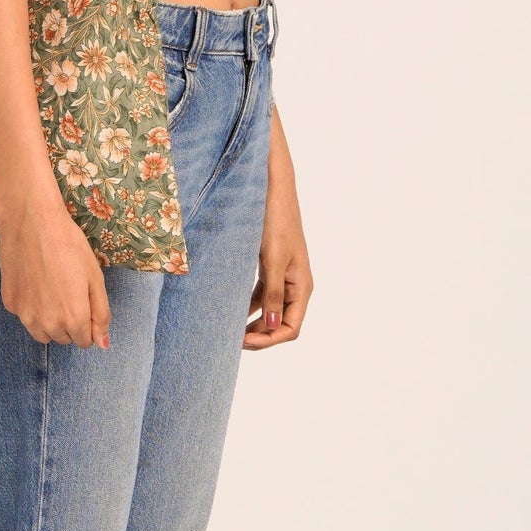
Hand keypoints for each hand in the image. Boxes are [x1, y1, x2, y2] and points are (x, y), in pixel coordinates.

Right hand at [0, 191, 111, 349]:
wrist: (32, 221)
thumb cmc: (69, 245)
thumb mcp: (95, 277)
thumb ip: (100, 314)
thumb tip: (102, 344)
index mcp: (74, 319)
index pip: (85, 341)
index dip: (88, 323)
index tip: (84, 301)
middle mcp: (48, 324)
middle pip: (64, 339)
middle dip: (69, 323)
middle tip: (69, 291)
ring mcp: (25, 316)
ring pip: (43, 334)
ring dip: (50, 321)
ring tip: (52, 290)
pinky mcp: (10, 303)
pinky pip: (25, 316)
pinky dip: (32, 307)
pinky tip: (35, 282)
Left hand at [244, 111, 311, 349]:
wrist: (273, 189)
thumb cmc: (277, 222)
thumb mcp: (272, 260)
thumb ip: (272, 294)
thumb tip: (271, 326)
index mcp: (302, 286)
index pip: (291, 328)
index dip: (269, 340)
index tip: (242, 341)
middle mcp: (296, 285)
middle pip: (280, 323)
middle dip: (259, 335)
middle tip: (231, 340)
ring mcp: (284, 276)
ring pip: (269, 309)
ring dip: (252, 321)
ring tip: (228, 327)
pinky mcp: (271, 266)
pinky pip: (261, 293)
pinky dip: (248, 304)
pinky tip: (230, 306)